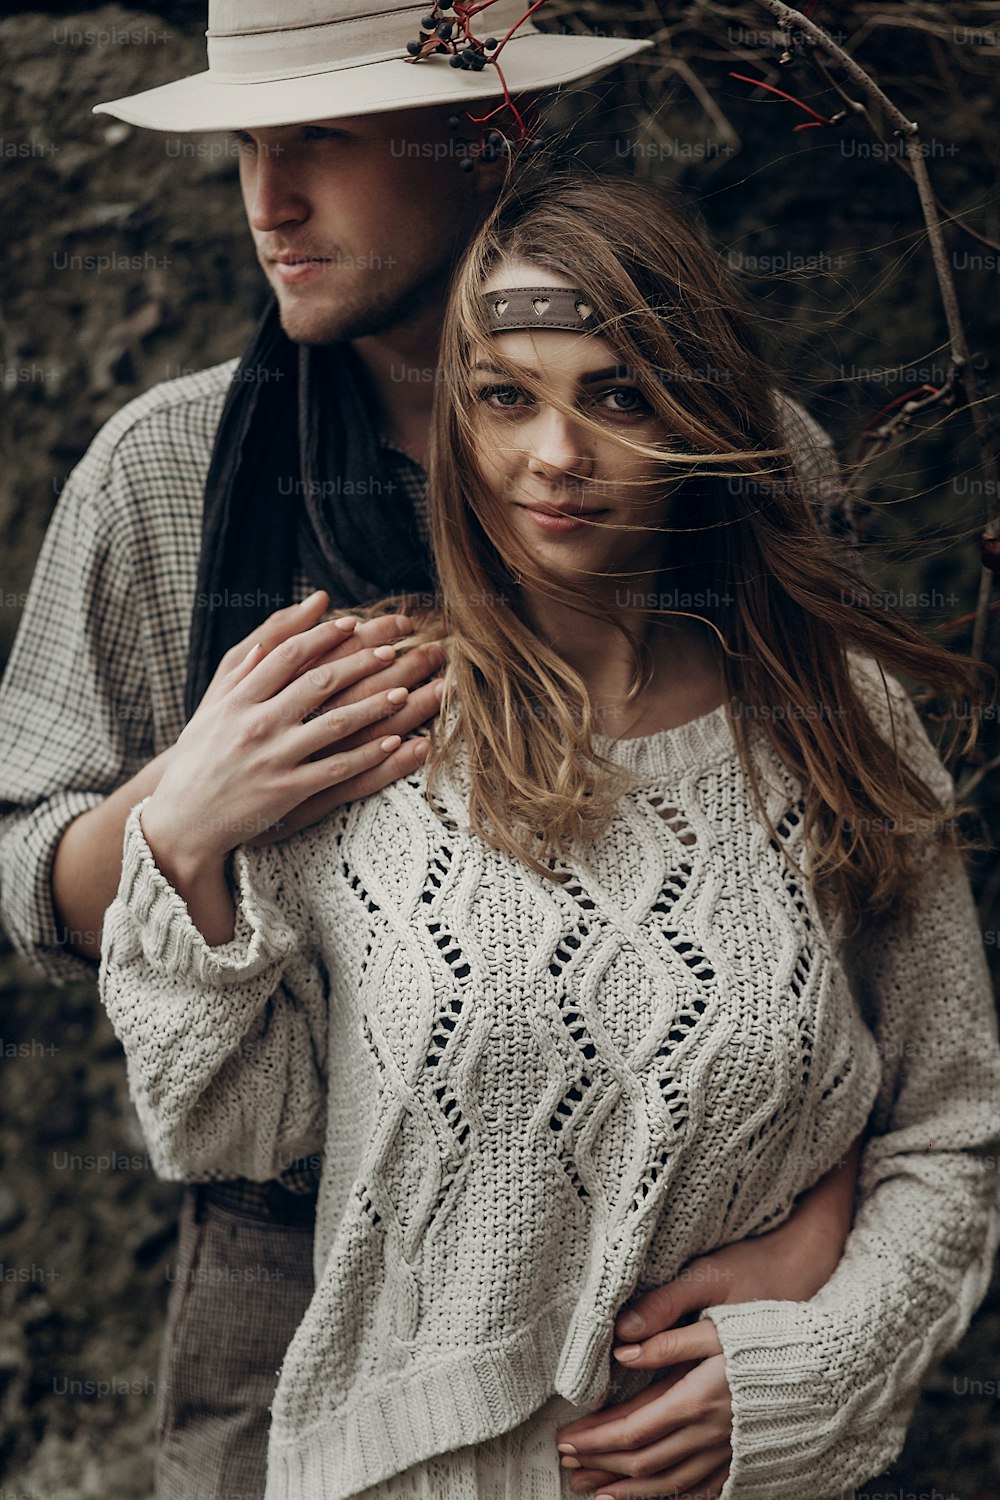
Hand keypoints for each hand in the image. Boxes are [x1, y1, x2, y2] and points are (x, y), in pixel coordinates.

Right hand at [139, 605, 442, 876]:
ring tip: (406, 691)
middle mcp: (257, 723)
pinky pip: (338, 769)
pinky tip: (395, 741)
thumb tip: (272, 639)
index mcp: (239, 699)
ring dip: (376, 705)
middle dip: (362, 661)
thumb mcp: (212, 711)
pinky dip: (369, 754)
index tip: (354, 623)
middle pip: (320, 682)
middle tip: (393, 648)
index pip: (288, 655)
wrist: (182, 819)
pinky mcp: (288, 790)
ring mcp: (274, 757)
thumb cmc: (200, 760)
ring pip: (336, 723)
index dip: (324, 636)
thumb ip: (242, 674)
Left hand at [554, 1140, 861, 1495]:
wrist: (831, 1354)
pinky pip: (704, 1488)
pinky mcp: (746, 1455)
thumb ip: (667, 1333)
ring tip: (596, 1491)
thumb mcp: (716, 1314)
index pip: (632, 1429)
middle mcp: (713, 1434)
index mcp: (699, 1398)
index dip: (596, 1437)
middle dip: (602, 1466)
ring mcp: (732, 1451)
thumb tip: (621, 1348)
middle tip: (567, 1465)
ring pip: (670, 1483)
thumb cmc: (771, 1326)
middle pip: (644, 1462)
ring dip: (629, 1490)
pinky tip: (656, 1496)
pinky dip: (673, 1496)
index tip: (566, 1438)